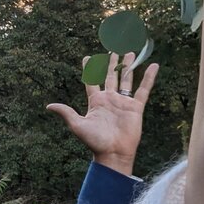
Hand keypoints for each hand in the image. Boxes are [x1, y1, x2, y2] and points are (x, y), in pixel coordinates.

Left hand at [47, 52, 158, 176]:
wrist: (113, 153)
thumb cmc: (95, 141)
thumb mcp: (77, 125)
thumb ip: (66, 113)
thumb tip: (48, 106)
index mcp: (96, 101)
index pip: (92, 81)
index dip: (90, 69)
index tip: (88, 57)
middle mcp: (110, 99)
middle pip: (110, 76)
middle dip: (111, 63)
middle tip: (112, 49)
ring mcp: (123, 102)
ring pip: (126, 79)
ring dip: (128, 66)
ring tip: (129, 52)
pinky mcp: (136, 107)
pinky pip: (143, 89)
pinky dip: (149, 77)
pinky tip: (154, 66)